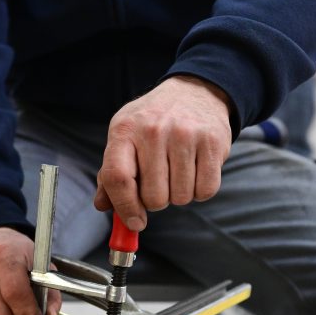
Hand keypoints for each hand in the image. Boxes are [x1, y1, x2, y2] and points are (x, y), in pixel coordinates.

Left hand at [95, 75, 232, 229]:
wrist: (194, 91)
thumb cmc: (152, 122)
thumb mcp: (124, 138)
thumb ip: (111, 174)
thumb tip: (103, 206)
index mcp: (124, 130)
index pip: (118, 178)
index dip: (125, 208)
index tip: (135, 223)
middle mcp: (154, 130)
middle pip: (153, 197)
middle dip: (156, 200)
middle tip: (159, 183)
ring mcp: (185, 134)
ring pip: (180, 197)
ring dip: (179, 195)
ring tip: (177, 172)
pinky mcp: (213, 141)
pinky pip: (206, 190)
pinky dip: (200, 190)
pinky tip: (194, 171)